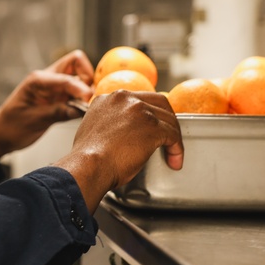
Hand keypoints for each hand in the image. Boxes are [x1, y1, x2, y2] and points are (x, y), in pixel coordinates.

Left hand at [0, 49, 94, 157]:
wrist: (2, 134)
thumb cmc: (12, 126)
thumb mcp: (34, 121)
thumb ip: (57, 113)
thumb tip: (81, 109)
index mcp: (38, 80)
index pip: (66, 78)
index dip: (81, 89)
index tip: (89, 101)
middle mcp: (48, 79)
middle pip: (76, 62)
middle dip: (87, 75)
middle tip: (89, 97)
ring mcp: (54, 88)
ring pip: (78, 76)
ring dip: (86, 88)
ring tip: (88, 106)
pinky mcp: (58, 98)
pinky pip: (76, 92)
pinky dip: (83, 99)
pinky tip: (84, 111)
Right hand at [54, 90, 183, 210]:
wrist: (89, 166)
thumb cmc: (88, 158)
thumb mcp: (92, 130)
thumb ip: (107, 123)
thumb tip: (118, 133)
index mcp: (109, 98)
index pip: (138, 99)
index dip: (148, 113)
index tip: (151, 126)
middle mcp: (125, 98)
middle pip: (158, 102)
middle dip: (167, 119)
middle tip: (169, 136)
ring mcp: (140, 110)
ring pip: (168, 119)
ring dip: (173, 137)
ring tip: (173, 153)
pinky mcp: (152, 126)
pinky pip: (173, 135)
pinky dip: (177, 149)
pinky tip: (174, 159)